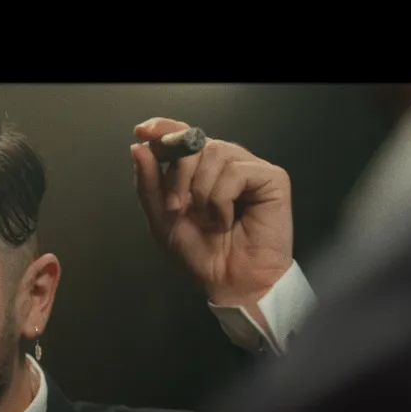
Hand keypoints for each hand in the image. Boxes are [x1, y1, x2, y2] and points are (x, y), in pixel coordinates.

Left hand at [131, 117, 294, 314]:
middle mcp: (226, 164)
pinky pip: (236, 171)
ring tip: (209, 221)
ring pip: (216, 153)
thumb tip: (139, 146)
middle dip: (178, 174)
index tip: (144, 131)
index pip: (183, 135)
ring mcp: (249, 169)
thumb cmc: (203, 256)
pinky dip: (222, 200)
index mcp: (201, 170)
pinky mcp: (271, 178)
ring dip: (202, 192)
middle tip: (176, 207)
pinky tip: (227, 221)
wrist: (230, 282)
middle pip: (196, 141)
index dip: (165, 129)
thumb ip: (149, 184)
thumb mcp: (162, 219)